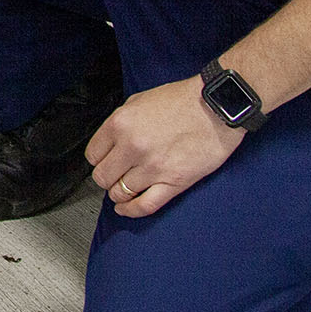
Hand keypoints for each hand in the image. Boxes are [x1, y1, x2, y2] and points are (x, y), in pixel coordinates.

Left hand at [83, 76, 245, 217]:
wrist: (217, 106)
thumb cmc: (183, 100)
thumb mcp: (139, 100)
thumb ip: (121, 123)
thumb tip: (111, 141)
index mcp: (120, 124)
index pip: (92, 155)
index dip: (98, 160)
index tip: (104, 162)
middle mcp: (132, 147)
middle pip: (102, 177)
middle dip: (106, 178)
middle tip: (114, 175)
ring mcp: (152, 167)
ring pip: (120, 192)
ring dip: (119, 193)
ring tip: (124, 188)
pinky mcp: (174, 182)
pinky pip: (144, 205)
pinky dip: (131, 210)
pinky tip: (125, 209)